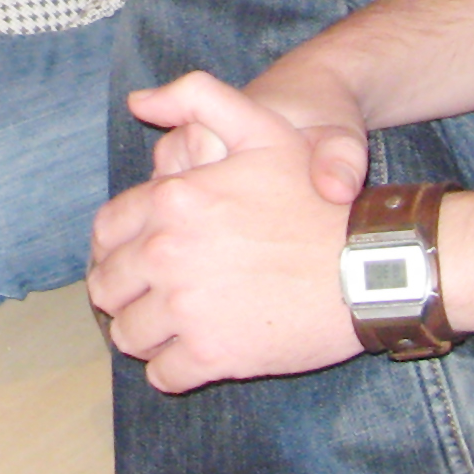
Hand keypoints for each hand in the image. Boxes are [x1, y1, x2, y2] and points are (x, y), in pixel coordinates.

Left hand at [88, 70, 363, 391]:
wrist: (368, 266)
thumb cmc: (315, 198)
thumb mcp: (262, 127)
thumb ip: (196, 98)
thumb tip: (138, 99)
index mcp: (170, 200)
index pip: (105, 233)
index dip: (111, 251)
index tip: (125, 261)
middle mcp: (166, 252)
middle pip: (108, 287)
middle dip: (121, 295)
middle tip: (144, 300)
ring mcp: (186, 307)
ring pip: (128, 335)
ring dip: (141, 335)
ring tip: (165, 331)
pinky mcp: (211, 355)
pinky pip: (163, 375)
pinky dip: (169, 372)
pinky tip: (187, 360)